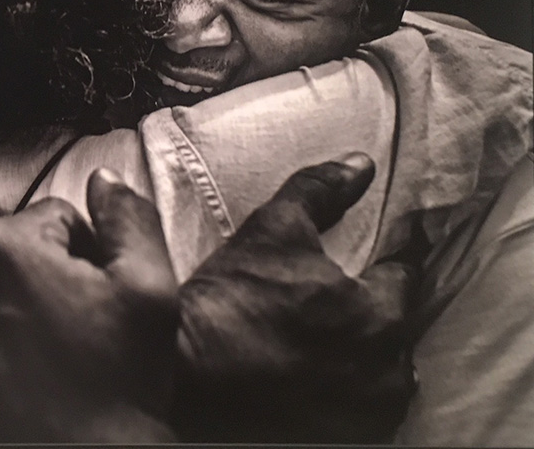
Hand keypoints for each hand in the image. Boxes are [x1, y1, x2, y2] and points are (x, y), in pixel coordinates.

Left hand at [0, 169, 178, 442]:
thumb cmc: (118, 384)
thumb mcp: (149, 290)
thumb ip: (128, 218)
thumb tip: (103, 177)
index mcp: (11, 247)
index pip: (55, 217)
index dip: (86, 252)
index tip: (97, 293)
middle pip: (11, 243)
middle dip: (41, 269)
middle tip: (70, 320)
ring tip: (31, 332)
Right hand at [174, 153, 416, 442]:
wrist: (184, 372)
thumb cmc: (230, 299)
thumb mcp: (273, 229)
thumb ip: (320, 191)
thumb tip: (359, 165)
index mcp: (379, 314)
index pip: (402, 274)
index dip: (383, 261)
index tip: (367, 258)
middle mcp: (385, 372)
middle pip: (392, 328)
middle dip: (368, 312)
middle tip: (325, 303)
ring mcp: (364, 414)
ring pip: (378, 373)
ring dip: (357, 356)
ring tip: (312, 342)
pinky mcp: (339, 440)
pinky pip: (356, 409)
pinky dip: (340, 392)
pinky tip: (306, 376)